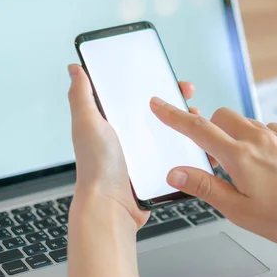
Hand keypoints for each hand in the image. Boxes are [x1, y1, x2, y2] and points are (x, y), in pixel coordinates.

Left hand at [67, 64, 197, 228]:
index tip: (170, 78)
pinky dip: (191, 148)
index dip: (155, 84)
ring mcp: (147, 154)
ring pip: (174, 133)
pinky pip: (179, 155)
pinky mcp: (159, 169)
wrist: (112, 206)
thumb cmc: (97, 167)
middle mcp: (131, 137)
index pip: (138, 96)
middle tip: (190, 99)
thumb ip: (81, 96)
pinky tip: (200, 143)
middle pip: (161, 113)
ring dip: (189, 126)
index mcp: (114, 123)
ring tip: (200, 123)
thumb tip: (75, 70)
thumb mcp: (87, 124)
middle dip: (178, 103)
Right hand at [150, 100, 276, 245]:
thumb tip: (177, 173)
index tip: (160, 104)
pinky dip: (260, 140)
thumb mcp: (238, 211)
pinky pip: (270, 129)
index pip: (198, 129)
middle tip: (215, 156)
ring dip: (236, 135)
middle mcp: (259, 139)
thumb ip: (206, 187)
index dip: (174, 116)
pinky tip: (268, 163)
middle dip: (211, 128)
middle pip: (222, 116)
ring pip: (247, 122)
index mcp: (240, 157)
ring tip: (244, 166)